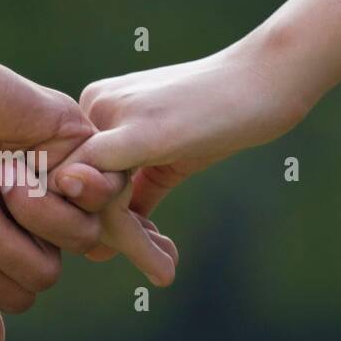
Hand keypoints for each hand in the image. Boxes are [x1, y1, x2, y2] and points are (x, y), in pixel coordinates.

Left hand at [54, 32, 311, 256]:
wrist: (270, 75)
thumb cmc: (225, 114)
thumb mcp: (168, 156)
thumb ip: (134, 192)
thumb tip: (105, 240)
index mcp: (94, 107)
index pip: (70, 177)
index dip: (95, 221)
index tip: (142, 245)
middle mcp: (92, 105)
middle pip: (72, 191)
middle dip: (106, 235)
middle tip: (155, 259)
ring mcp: (110, 115)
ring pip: (85, 199)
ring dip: (123, 243)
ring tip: (164, 265)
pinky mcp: (137, 134)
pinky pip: (106, 197)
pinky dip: (128, 236)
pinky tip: (163, 258)